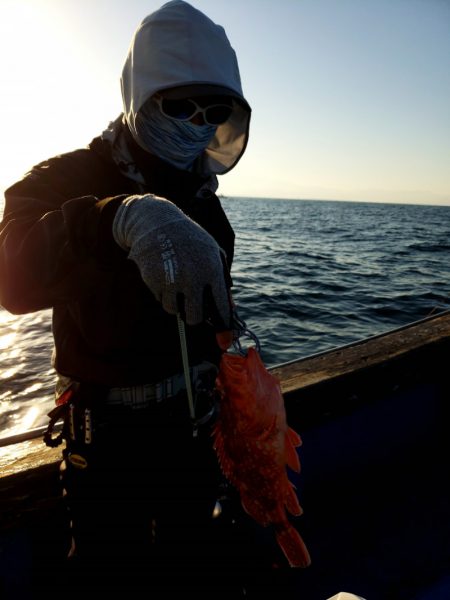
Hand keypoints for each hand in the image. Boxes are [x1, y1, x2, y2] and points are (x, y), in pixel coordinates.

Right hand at [113, 194, 231, 326]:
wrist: (158, 222)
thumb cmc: (191, 240)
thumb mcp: (213, 253)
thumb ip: (222, 281)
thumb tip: (229, 310)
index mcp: (212, 270)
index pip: (220, 307)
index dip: (223, 327)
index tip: (224, 339)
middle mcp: (193, 277)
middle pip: (195, 318)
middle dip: (194, 318)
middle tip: (192, 311)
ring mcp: (172, 280)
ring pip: (174, 311)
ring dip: (176, 304)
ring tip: (176, 284)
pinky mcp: (153, 280)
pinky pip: (160, 300)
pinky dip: (163, 294)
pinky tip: (164, 276)